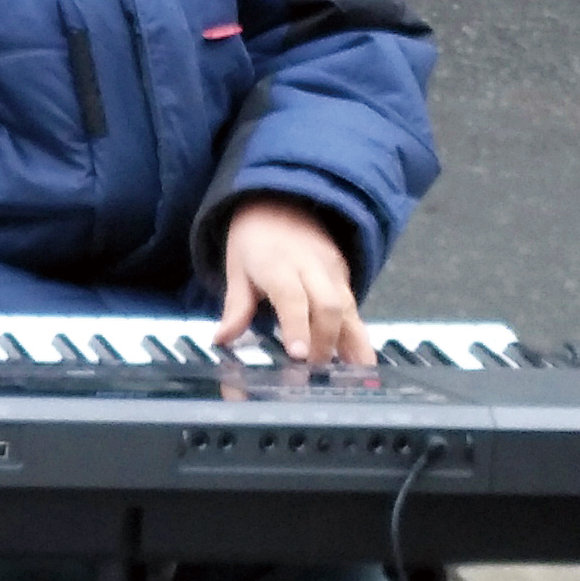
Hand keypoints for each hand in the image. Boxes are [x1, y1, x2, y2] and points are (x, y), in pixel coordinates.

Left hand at [215, 200, 370, 362]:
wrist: (282, 201)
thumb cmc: (254, 240)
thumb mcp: (237, 268)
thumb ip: (236, 307)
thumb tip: (221, 340)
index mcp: (278, 263)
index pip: (292, 297)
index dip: (297, 327)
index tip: (298, 356)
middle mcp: (311, 267)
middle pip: (328, 305)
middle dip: (324, 342)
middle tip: (312, 371)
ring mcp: (333, 271)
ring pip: (348, 308)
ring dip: (349, 344)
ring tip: (349, 378)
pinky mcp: (345, 277)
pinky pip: (355, 309)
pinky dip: (357, 337)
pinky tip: (358, 365)